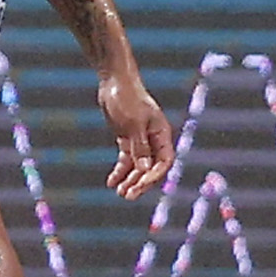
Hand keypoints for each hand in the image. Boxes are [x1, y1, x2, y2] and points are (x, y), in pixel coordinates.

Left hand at [100, 71, 173, 200]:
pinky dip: (120, 171)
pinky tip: (111, 182)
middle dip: (140, 182)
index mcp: (162, 134)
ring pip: (138, 165)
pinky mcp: (126, 138)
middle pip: (151, 167)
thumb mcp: (133, 123)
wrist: (114, 81)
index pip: (164, 161)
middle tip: (128, 195)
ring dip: (130, 179)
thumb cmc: (127, 98)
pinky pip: (126, 159)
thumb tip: (145, 170)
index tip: (140, 184)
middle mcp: (153, 139)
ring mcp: (139, 139)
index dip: (154, 175)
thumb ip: (139, 147)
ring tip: (120, 193)